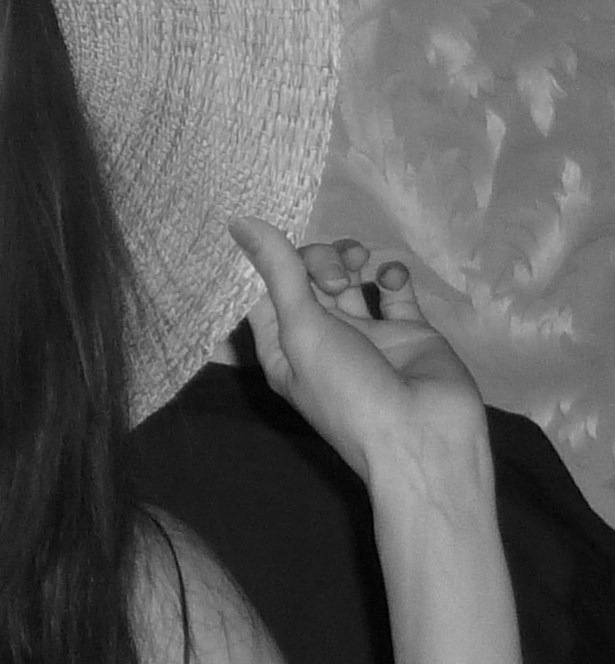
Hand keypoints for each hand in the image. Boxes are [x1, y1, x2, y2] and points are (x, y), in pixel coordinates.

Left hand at [229, 217, 485, 487]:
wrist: (424, 440)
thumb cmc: (348, 391)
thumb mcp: (302, 330)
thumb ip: (279, 273)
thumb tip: (240, 223)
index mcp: (284, 349)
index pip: (265, 292)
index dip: (270, 263)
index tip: (277, 238)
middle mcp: (322, 341)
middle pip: (307, 279)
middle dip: (317, 261)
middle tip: (334, 276)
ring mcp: (367, 336)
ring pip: (349, 279)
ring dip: (349, 259)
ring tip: (359, 260)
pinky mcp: (409, 333)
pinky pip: (394, 292)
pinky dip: (391, 276)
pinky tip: (392, 278)